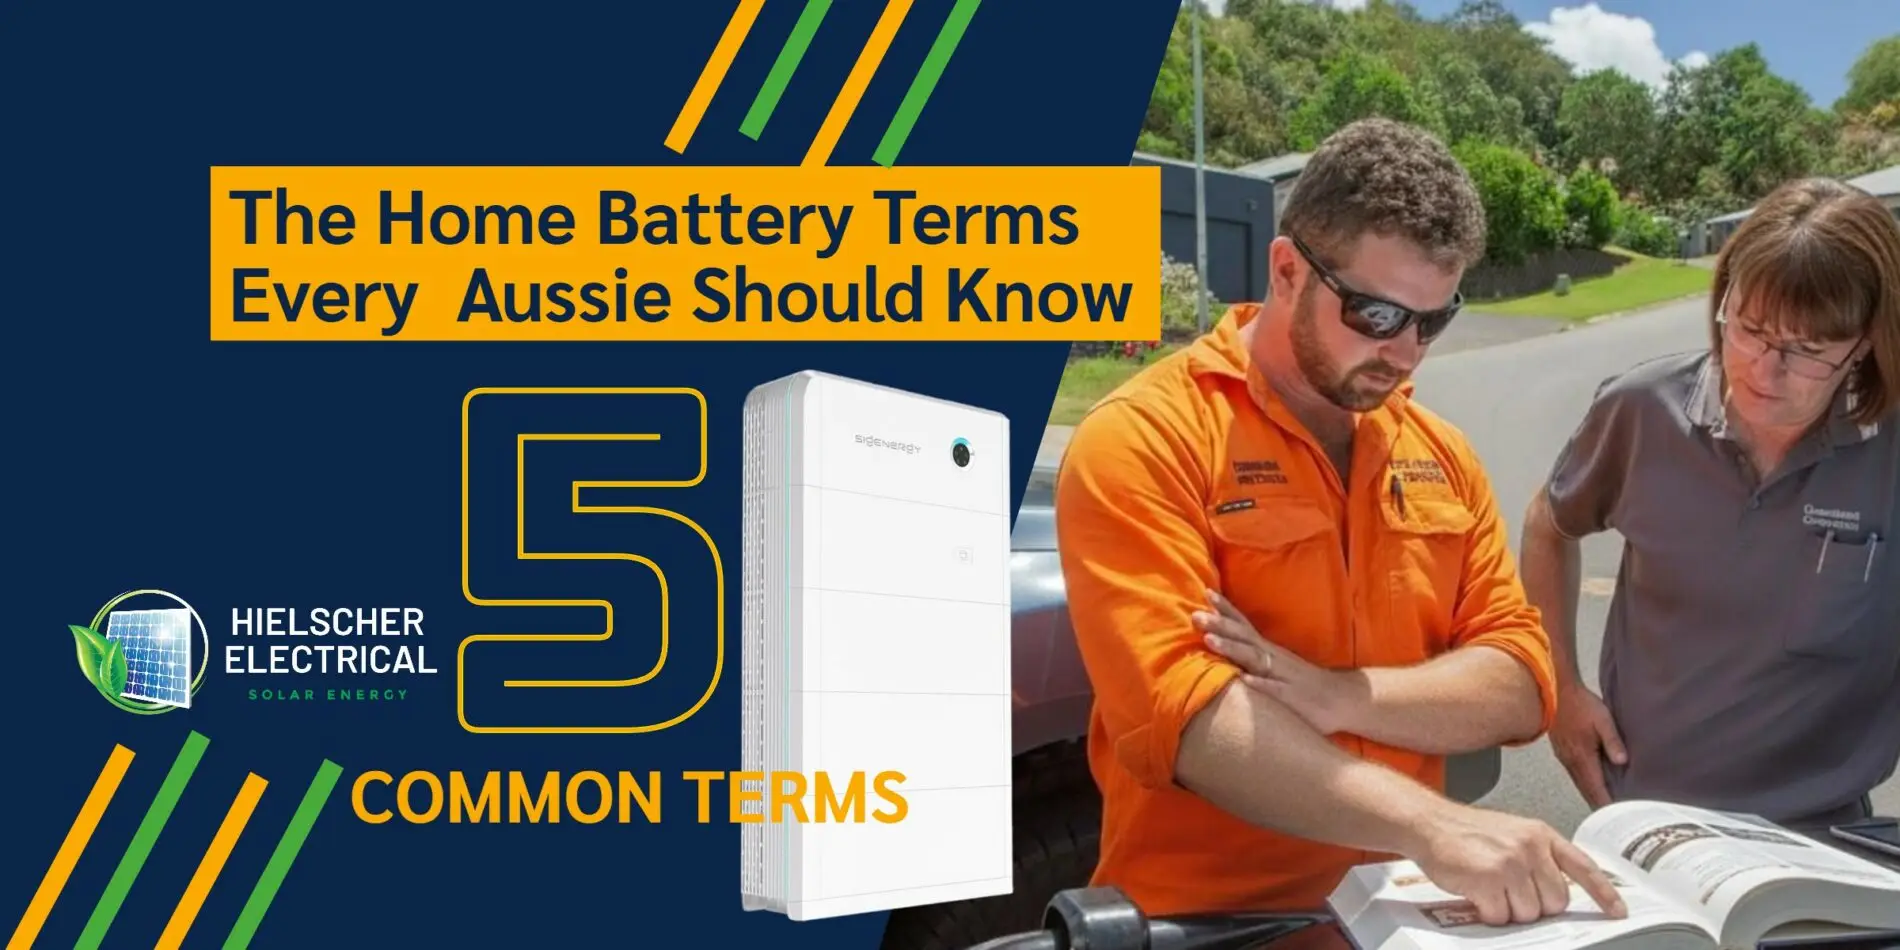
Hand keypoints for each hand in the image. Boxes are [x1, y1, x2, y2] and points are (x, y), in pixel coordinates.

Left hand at [1193, 588, 1368, 736]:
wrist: (1345, 700)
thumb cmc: (1304, 685)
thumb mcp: (1276, 667)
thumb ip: (1255, 657)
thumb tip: (1230, 646)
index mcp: (1269, 651)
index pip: (1245, 625)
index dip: (1226, 610)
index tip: (1206, 592)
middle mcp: (1274, 658)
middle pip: (1244, 637)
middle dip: (1219, 625)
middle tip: (1194, 614)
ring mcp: (1284, 676)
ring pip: (1255, 660)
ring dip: (1232, 648)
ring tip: (1209, 640)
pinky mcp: (1293, 698)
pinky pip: (1275, 690)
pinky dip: (1260, 684)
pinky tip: (1244, 679)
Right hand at [1410, 802, 1628, 924]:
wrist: (1428, 823)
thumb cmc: (1465, 832)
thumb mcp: (1511, 834)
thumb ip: (1538, 858)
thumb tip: (1556, 895)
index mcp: (1540, 834)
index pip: (1582, 866)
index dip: (1603, 893)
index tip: (1618, 912)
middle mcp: (1531, 847)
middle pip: (1556, 901)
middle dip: (1535, 906)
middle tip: (1510, 892)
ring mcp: (1511, 863)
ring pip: (1530, 913)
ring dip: (1509, 910)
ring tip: (1490, 888)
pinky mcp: (1489, 879)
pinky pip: (1502, 916)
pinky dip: (1488, 912)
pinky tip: (1476, 893)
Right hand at [1550, 681, 1626, 808]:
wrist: (1556, 692)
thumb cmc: (1582, 705)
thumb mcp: (1604, 721)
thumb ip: (1613, 742)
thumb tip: (1623, 762)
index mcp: (1582, 757)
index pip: (1596, 789)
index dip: (1607, 804)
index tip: (1617, 817)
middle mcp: (1571, 762)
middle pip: (1587, 791)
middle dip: (1599, 805)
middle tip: (1613, 818)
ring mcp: (1564, 758)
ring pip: (1580, 784)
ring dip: (1592, 795)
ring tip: (1605, 806)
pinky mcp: (1562, 752)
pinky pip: (1575, 775)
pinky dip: (1585, 784)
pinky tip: (1592, 784)